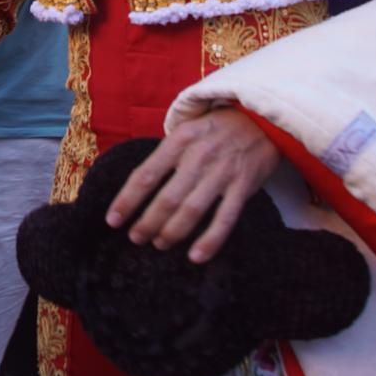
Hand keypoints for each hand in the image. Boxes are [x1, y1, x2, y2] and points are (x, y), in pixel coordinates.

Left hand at [104, 106, 279, 262]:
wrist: (263, 118)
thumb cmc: (217, 127)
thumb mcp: (188, 129)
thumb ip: (167, 154)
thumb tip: (140, 185)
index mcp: (180, 140)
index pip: (146, 174)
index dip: (127, 200)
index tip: (113, 220)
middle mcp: (199, 156)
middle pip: (167, 198)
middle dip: (147, 223)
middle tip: (136, 238)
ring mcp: (222, 172)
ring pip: (192, 210)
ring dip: (172, 232)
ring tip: (159, 244)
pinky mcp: (243, 186)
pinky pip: (225, 219)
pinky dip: (210, 240)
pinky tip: (195, 256)